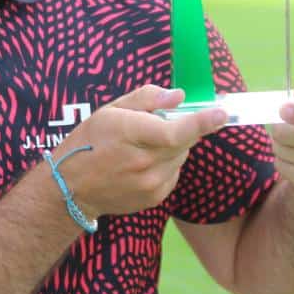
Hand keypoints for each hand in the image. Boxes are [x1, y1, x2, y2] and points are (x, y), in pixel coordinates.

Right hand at [54, 85, 226, 218]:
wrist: (72, 189)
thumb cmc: (88, 142)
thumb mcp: (110, 110)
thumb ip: (146, 99)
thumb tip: (178, 96)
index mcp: (132, 135)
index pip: (177, 130)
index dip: (203, 121)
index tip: (222, 112)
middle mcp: (146, 163)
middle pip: (184, 141)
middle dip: (181, 128)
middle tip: (156, 124)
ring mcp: (152, 183)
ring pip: (180, 156)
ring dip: (172, 146)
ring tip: (142, 146)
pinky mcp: (155, 197)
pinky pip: (174, 172)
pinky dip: (166, 162)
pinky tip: (142, 163)